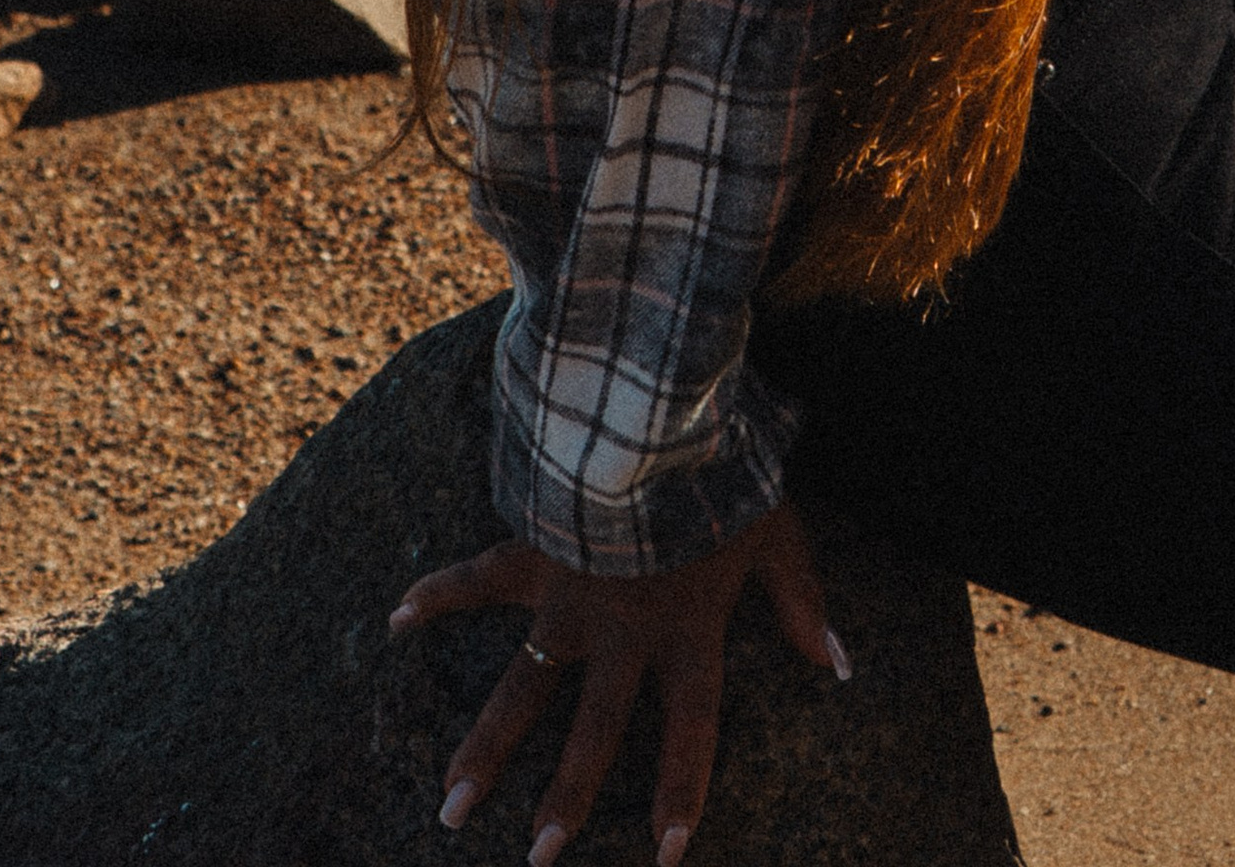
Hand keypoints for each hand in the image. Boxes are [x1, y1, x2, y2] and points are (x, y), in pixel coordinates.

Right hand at [388, 494, 845, 865]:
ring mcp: (570, 598)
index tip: (668, 855)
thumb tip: (839, 664)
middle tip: (535, 861)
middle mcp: (623, 632)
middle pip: (592, 733)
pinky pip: (477, 577)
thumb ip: (802, 600)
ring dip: (485, 748)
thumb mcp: (778, 531)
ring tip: (449, 806)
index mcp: (687, 630)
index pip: (691, 731)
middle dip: (564, 801)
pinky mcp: (534, 552)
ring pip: (522, 688)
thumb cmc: (722, 471)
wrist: (652, 414)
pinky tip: (395, 618)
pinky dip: (436, 593)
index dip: (682, 792)